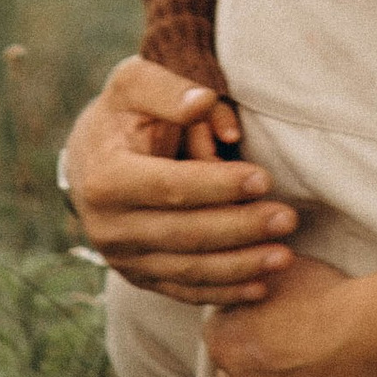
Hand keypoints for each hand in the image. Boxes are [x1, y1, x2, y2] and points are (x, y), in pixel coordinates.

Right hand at [62, 57, 299, 305]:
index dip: (217, 185)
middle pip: (184, 233)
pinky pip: (184, 290)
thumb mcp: (133, 84)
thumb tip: (204, 103)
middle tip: (287, 218)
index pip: (169, 187)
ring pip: (188, 270)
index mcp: (105, 178)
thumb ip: (168, 90)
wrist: (88, 159)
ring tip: (285, 255)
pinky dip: (224, 292)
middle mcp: (108, 226)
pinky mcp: (139, 276)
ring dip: (240, 267)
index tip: (263, 178)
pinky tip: (262, 287)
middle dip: (240, 228)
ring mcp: (123, 257)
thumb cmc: (122, 114)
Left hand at [203, 255, 376, 376]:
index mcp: (226, 342)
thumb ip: (251, 276)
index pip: (216, 336)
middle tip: (280, 350)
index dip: (239, 325)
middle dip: (248, 367)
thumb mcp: (282, 268)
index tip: (262, 319)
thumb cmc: (329, 295)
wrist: (374, 335)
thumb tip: (243, 274)